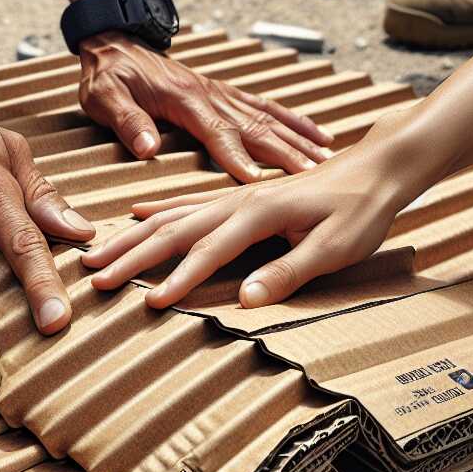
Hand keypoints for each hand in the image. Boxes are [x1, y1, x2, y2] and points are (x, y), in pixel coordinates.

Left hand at [77, 32, 332, 181]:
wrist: (114, 41)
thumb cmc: (107, 75)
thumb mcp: (105, 98)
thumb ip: (128, 122)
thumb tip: (147, 149)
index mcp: (186, 100)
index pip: (217, 132)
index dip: (237, 157)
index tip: (257, 182)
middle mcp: (212, 95)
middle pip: (257, 126)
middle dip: (286, 152)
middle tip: (314, 175)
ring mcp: (223, 93)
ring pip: (270, 117)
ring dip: (300, 138)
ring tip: (328, 158)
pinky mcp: (227, 93)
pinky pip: (268, 107)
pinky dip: (296, 121)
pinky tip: (319, 135)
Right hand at [81, 112, 415, 307]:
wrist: (377, 168)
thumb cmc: (360, 210)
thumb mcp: (335, 248)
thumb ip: (288, 272)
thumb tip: (247, 299)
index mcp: (258, 214)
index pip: (209, 251)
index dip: (179, 279)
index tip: (150, 303)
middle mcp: (237, 201)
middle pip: (172, 230)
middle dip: (131, 256)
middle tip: (95, 279)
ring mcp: (234, 197)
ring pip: (170, 216)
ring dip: (131, 237)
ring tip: (96, 254)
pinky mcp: (238, 197)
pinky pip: (186, 203)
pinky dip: (157, 211)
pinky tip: (137, 215)